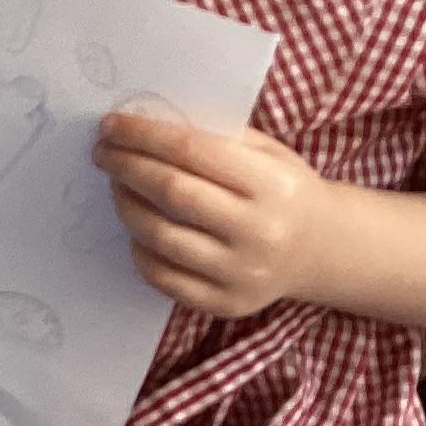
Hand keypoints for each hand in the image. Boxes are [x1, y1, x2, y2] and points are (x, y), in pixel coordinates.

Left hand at [97, 110, 328, 318]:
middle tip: (103, 153)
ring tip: (117, 187)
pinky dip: (139, 250)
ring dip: (126, 206)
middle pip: (172, 193)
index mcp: (273, 185)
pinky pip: (163, 277)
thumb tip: (145, 122)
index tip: (111, 125)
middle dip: (126, 167)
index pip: (192, 150)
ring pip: (160, 236)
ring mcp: (243, 272)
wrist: (322, 249)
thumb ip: (214, 137)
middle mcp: (260, 231)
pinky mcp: (227, 303)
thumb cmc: (283, 191)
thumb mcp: (267, 153)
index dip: (143, 135)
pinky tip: (137, 229)